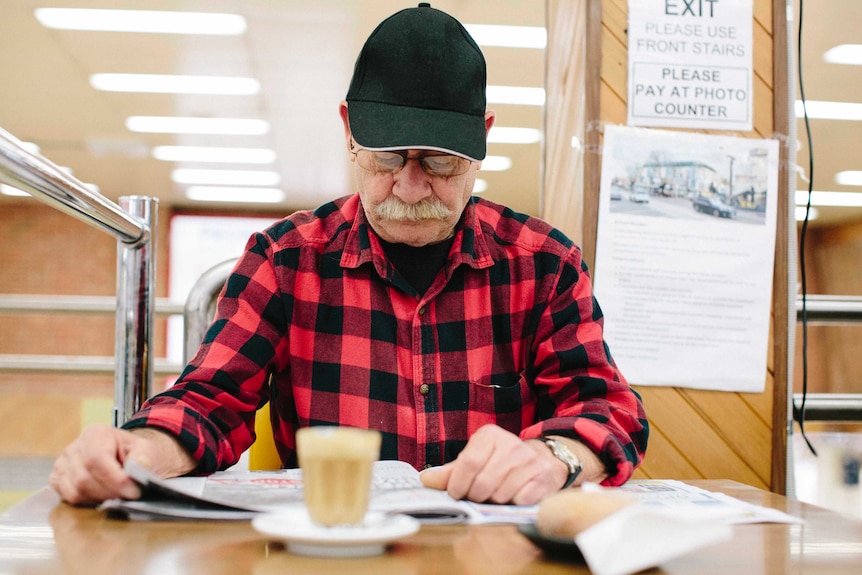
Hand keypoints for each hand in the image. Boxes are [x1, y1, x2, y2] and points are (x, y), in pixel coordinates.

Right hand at [50, 424, 194, 505]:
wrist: (123, 457)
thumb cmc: (133, 453)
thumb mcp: (145, 449)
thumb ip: (143, 456)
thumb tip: (141, 466)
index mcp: (95, 433)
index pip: (97, 459)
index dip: (115, 479)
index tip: (134, 491)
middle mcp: (74, 448)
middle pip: (85, 478)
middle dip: (110, 493)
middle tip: (130, 498)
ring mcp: (62, 465)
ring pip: (76, 491)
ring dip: (101, 499)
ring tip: (119, 497)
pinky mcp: (57, 481)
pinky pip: (69, 498)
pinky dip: (89, 502)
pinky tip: (104, 497)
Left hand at [419, 424, 566, 504]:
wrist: (541, 461)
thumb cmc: (499, 463)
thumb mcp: (474, 461)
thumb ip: (450, 472)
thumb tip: (425, 480)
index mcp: (489, 435)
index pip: (468, 463)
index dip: (458, 484)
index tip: (456, 494)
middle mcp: (511, 444)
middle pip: (483, 483)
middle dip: (475, 497)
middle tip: (476, 497)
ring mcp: (530, 460)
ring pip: (501, 494)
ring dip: (494, 502)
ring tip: (495, 495)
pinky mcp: (544, 477)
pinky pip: (520, 500)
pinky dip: (513, 504)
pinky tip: (513, 497)